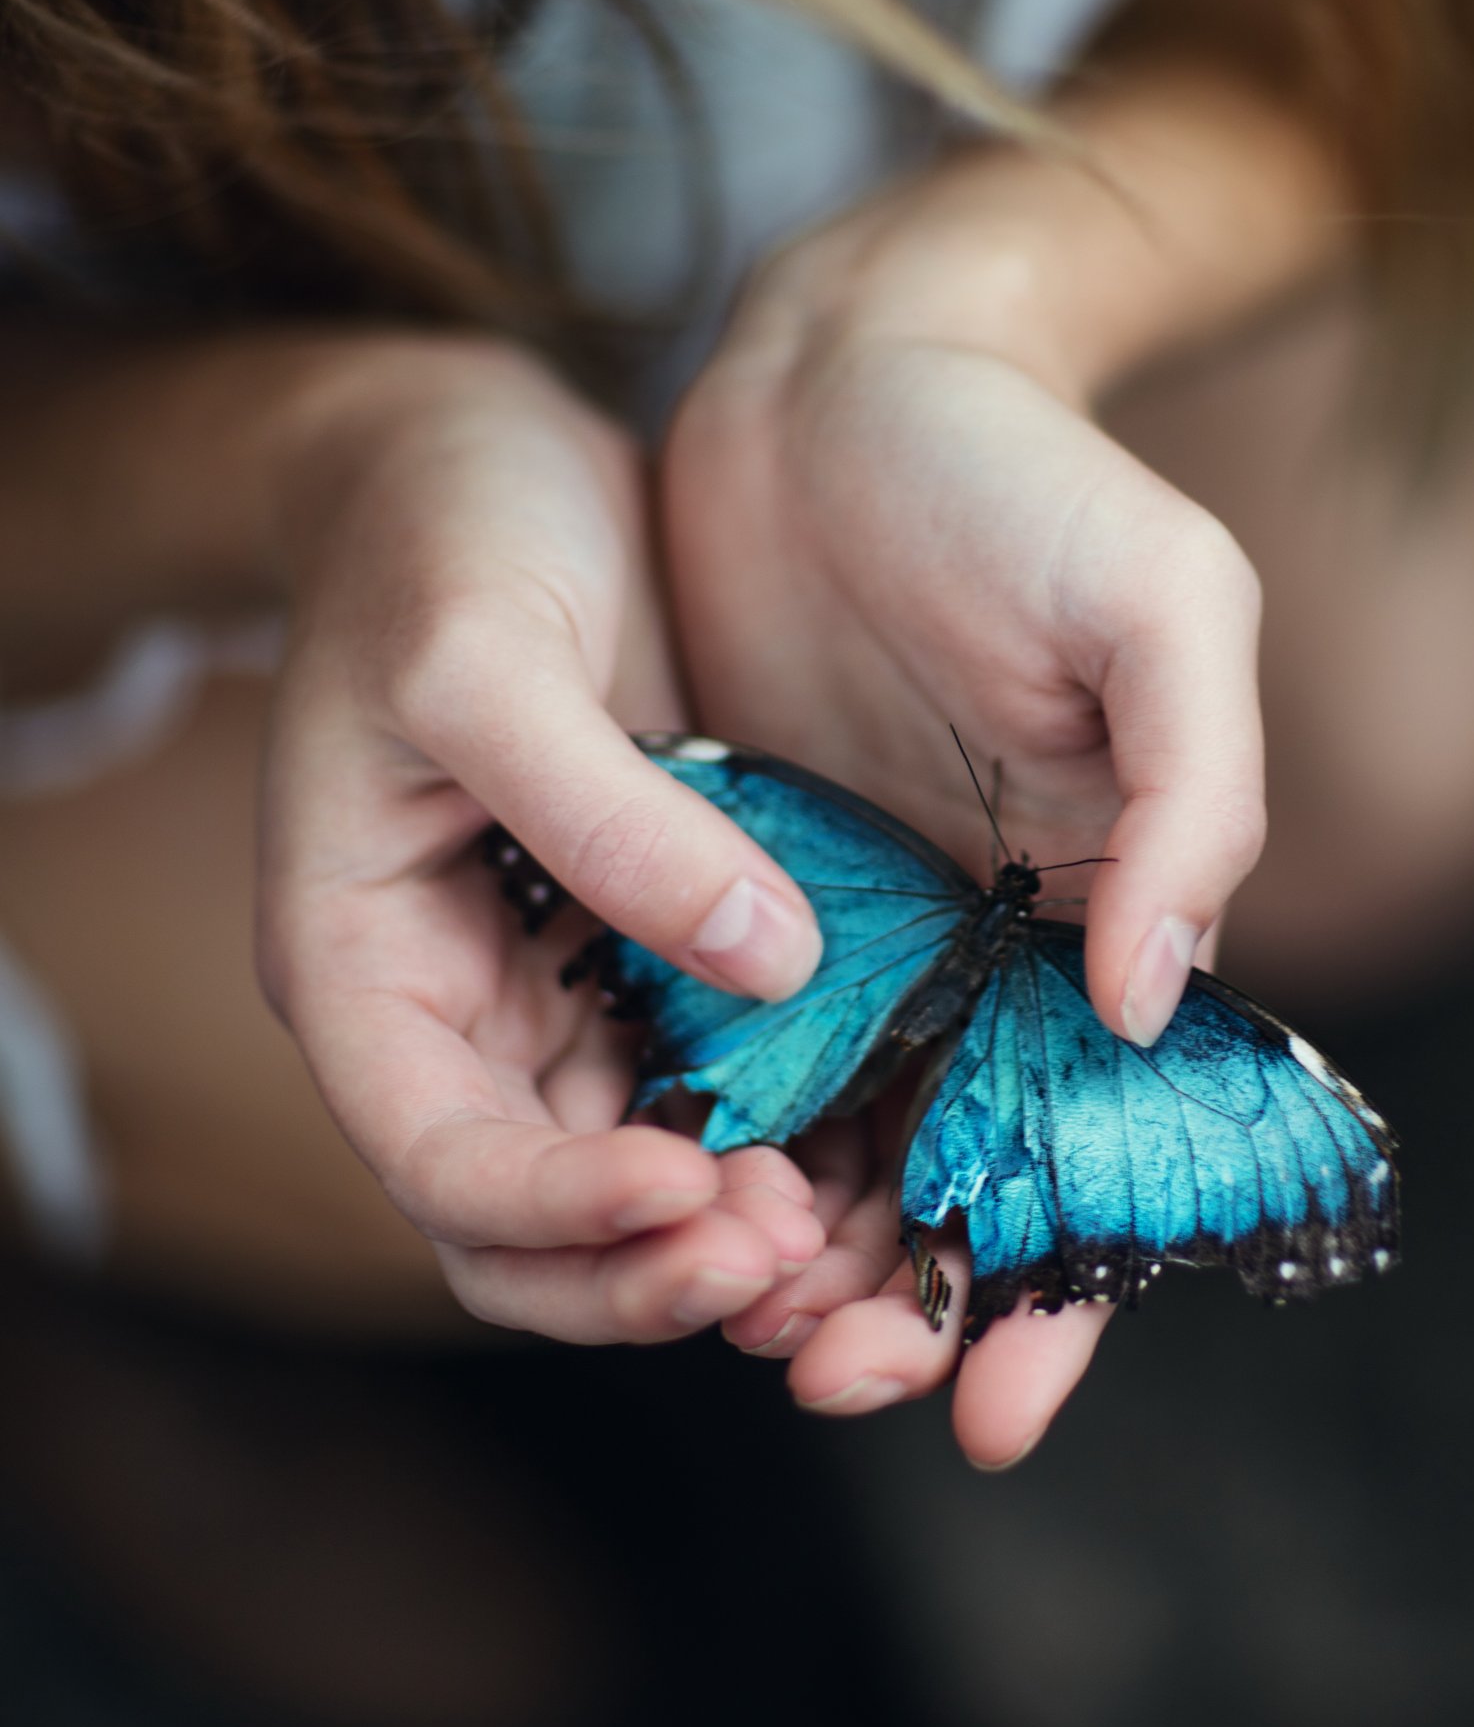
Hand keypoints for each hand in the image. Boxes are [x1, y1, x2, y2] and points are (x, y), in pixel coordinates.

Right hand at [255, 337, 827, 1338]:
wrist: (478, 460)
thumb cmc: (438, 537)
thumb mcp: (485, 659)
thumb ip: (608, 819)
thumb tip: (768, 964)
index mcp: (363, 967)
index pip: (439, 1161)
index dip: (556, 1208)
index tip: (692, 1184)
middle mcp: (454, 1014)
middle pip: (527, 1231)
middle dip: (646, 1266)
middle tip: (785, 1254)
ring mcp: (550, 996)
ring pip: (627, 1186)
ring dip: (721, 1228)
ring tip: (834, 1226)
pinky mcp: (641, 957)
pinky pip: (704, 1092)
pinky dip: (769, 1141)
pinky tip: (857, 1140)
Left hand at [664, 216, 1266, 1460]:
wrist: (839, 381)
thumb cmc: (1024, 481)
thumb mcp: (1163, 605)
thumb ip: (1196, 804)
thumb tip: (1158, 1006)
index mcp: (1122, 917)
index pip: (1110, 1152)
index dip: (1069, 1297)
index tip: (994, 1414)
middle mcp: (1001, 956)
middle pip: (973, 1185)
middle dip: (920, 1312)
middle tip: (839, 1381)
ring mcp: (873, 936)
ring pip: (851, 1150)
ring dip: (815, 1265)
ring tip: (757, 1335)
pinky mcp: (755, 893)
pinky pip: (745, 1055)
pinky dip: (729, 1153)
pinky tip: (686, 1216)